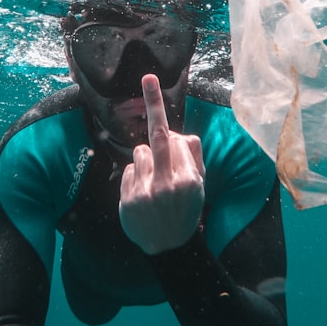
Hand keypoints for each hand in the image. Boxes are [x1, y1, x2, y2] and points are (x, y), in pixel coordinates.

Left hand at [119, 74, 205, 254]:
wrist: (167, 247)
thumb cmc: (185, 210)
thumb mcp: (199, 186)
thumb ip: (192, 156)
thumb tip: (177, 132)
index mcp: (188, 179)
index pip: (175, 138)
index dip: (163, 117)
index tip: (149, 80)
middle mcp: (167, 184)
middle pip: (157, 137)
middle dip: (153, 104)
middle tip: (148, 78)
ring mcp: (145, 192)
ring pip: (140, 153)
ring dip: (146, 159)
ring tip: (155, 180)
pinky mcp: (127, 200)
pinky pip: (129, 171)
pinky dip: (136, 176)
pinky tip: (144, 194)